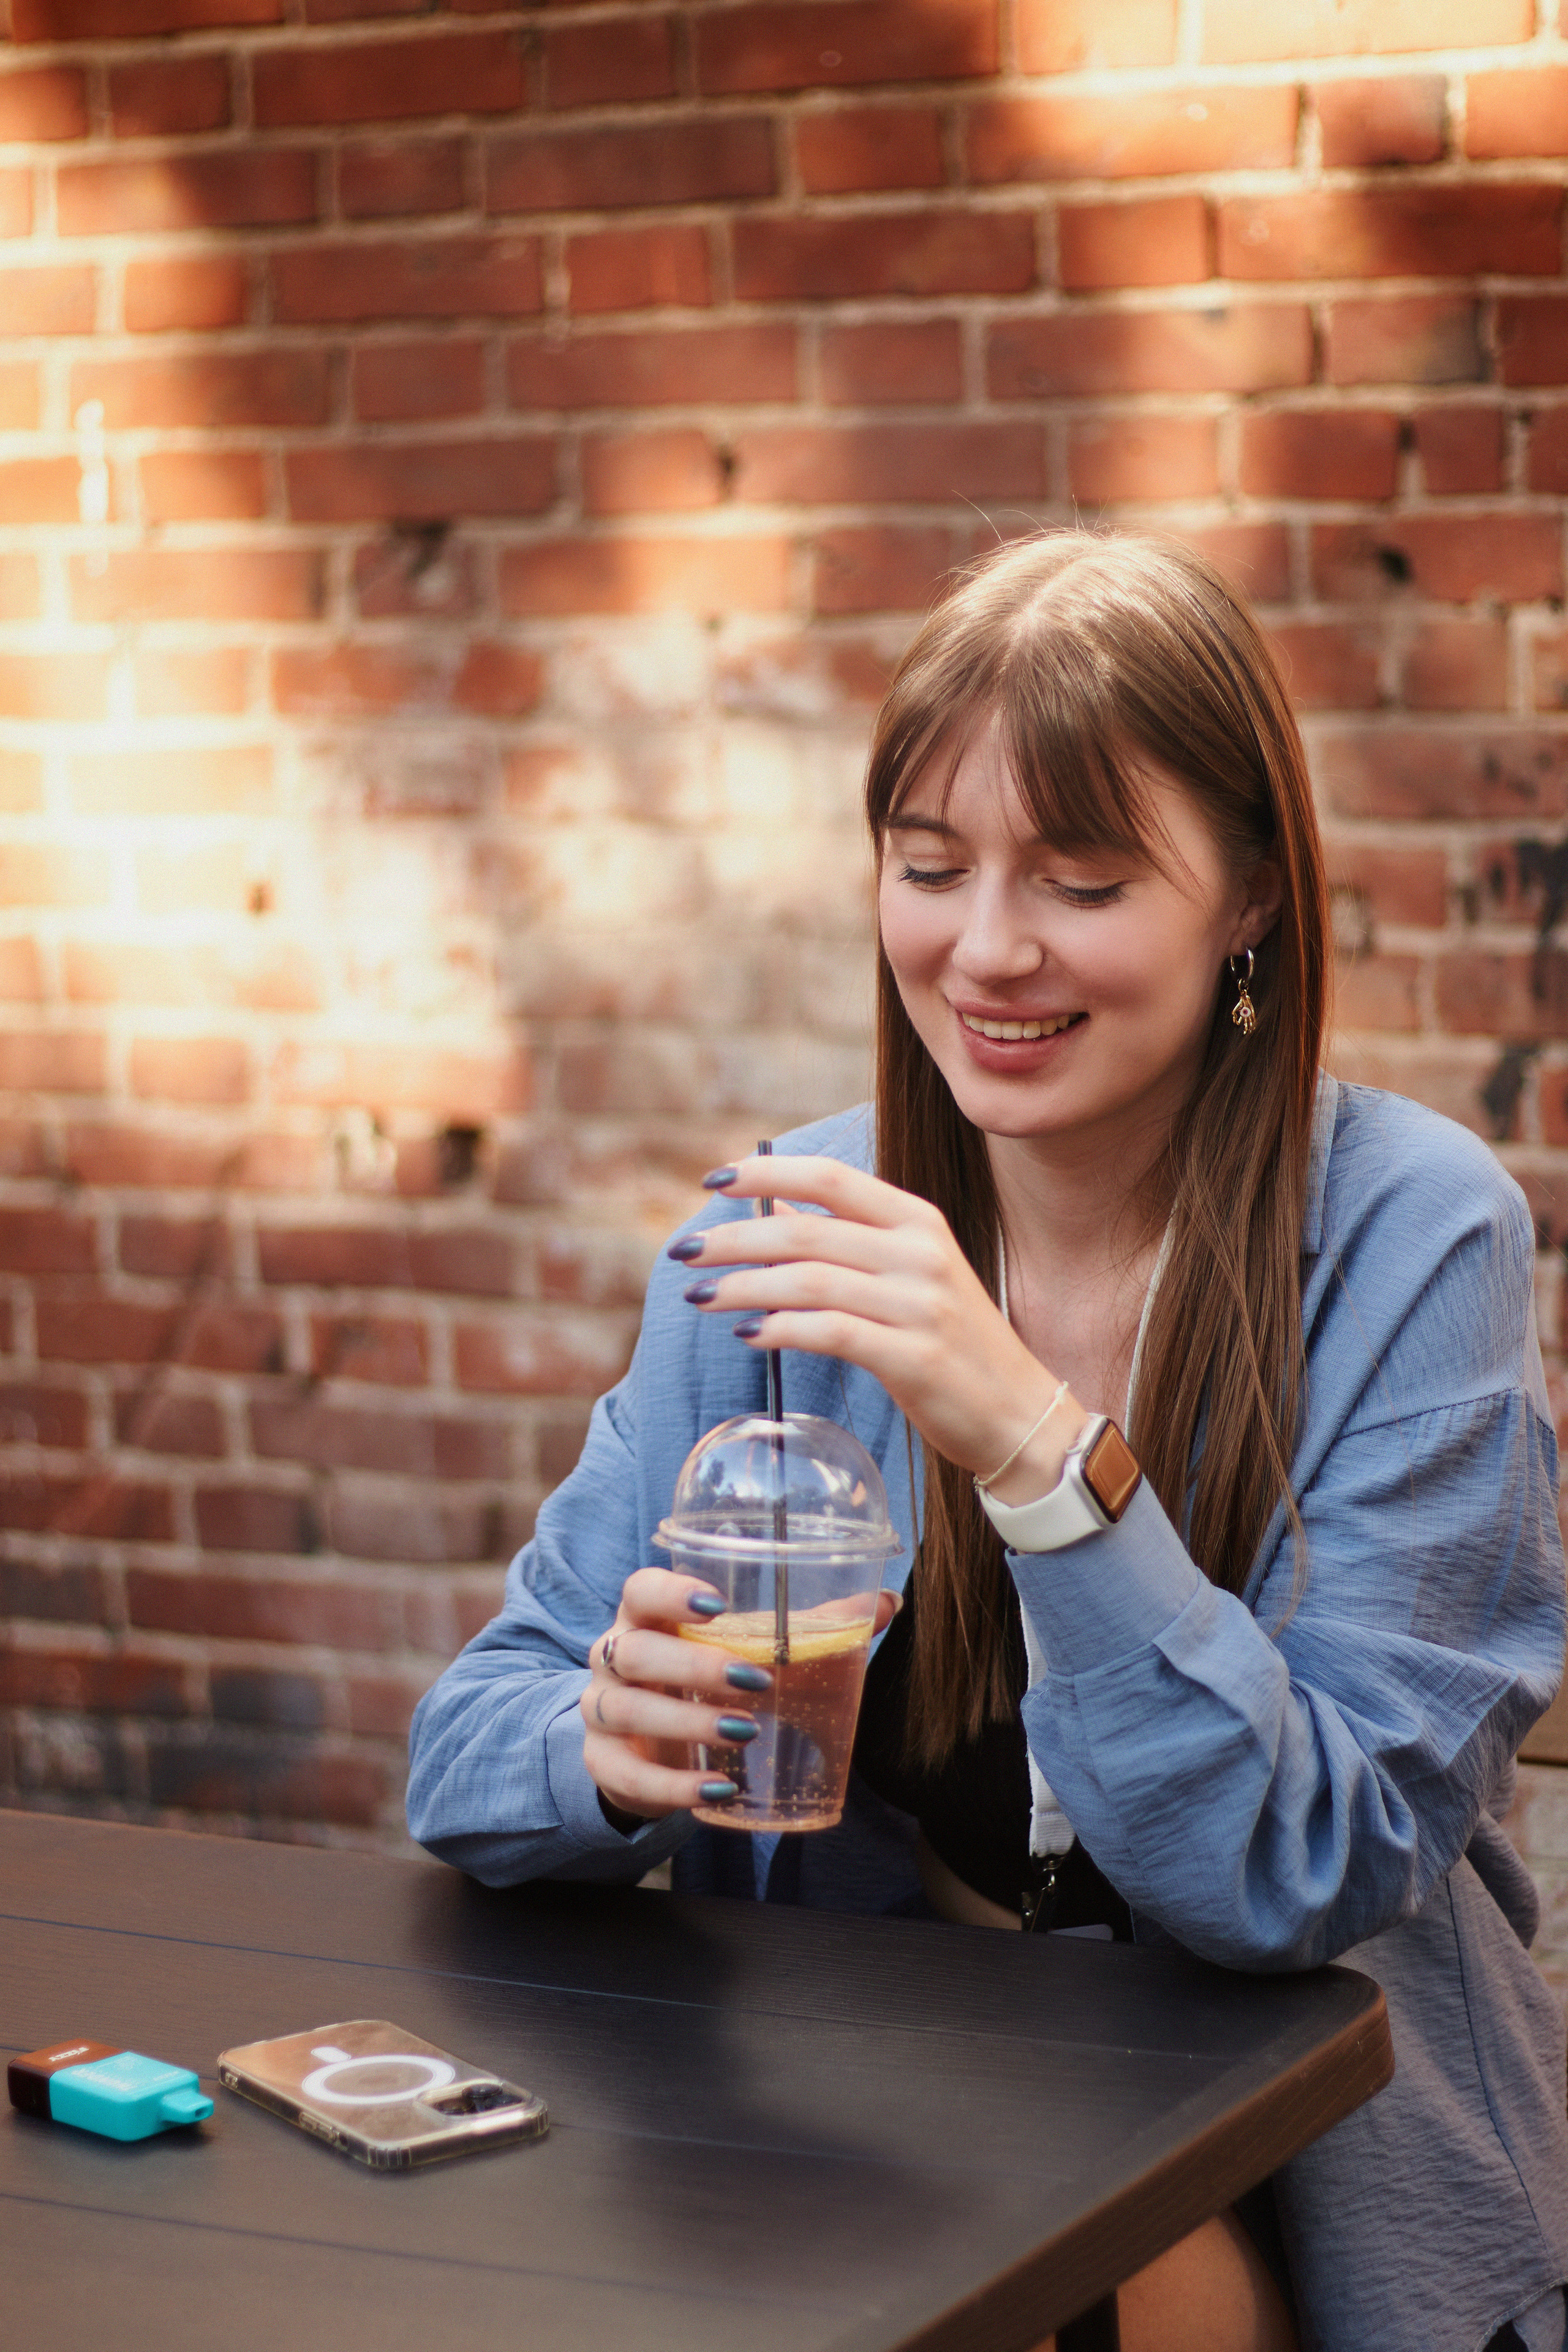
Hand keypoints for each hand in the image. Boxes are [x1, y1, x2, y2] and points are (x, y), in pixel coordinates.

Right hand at [581, 1567, 899, 1824]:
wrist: (647, 1746)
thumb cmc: (702, 1682)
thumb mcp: (746, 1651)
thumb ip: (812, 1626)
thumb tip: (887, 1603)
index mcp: (646, 1617)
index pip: (640, 1589)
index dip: (670, 1591)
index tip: (720, 1604)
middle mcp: (614, 1657)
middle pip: (634, 1651)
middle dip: (693, 1665)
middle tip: (755, 1680)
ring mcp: (601, 1711)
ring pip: (627, 1709)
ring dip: (687, 1721)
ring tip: (746, 1730)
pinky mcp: (604, 1764)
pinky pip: (629, 1776)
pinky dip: (673, 1786)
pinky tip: (717, 1788)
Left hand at [672, 1156, 1089, 1502]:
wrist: (1019, 1414)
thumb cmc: (954, 1343)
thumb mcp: (911, 1273)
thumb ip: (848, 1239)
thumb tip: (772, 1206)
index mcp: (918, 1222)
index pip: (831, 1178)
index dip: (767, 1171)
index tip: (713, 1180)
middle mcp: (920, 1254)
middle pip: (807, 1230)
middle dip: (734, 1238)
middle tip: (686, 1252)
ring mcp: (920, 1305)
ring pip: (809, 1280)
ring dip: (743, 1286)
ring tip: (701, 1297)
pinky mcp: (914, 1358)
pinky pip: (829, 1332)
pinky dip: (779, 1329)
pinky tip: (749, 1334)